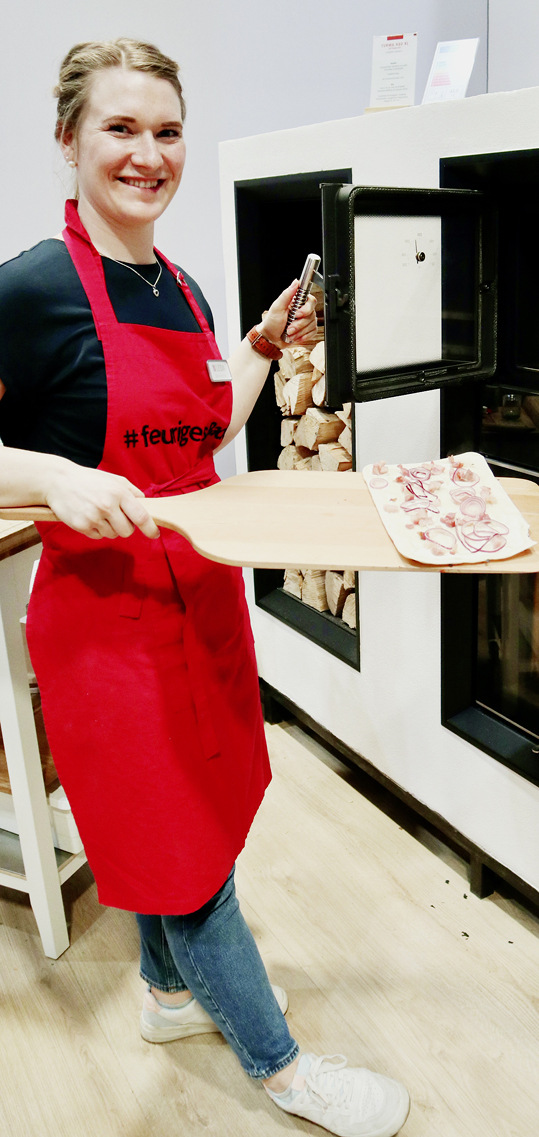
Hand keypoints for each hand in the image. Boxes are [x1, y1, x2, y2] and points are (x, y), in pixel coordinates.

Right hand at [45, 463, 159, 540]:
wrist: (58, 481)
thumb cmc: (88, 480)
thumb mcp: (113, 479)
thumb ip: (131, 491)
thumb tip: (146, 504)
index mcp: (118, 493)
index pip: (141, 516)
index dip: (150, 528)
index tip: (154, 534)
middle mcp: (107, 506)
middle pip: (127, 531)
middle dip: (125, 527)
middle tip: (117, 517)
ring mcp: (93, 517)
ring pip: (112, 535)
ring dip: (109, 528)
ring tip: (99, 513)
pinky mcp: (81, 526)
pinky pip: (98, 537)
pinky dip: (96, 530)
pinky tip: (89, 517)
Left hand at [258, 281, 317, 348]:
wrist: (270, 338)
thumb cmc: (272, 322)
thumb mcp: (277, 307)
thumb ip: (287, 294)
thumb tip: (295, 282)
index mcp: (297, 302)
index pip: (311, 301)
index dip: (306, 309)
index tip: (297, 315)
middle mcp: (303, 310)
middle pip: (312, 315)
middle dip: (299, 324)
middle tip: (289, 327)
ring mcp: (306, 320)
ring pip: (312, 325)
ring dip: (299, 331)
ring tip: (289, 332)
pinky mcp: (308, 330)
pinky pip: (313, 332)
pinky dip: (303, 336)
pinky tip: (295, 336)